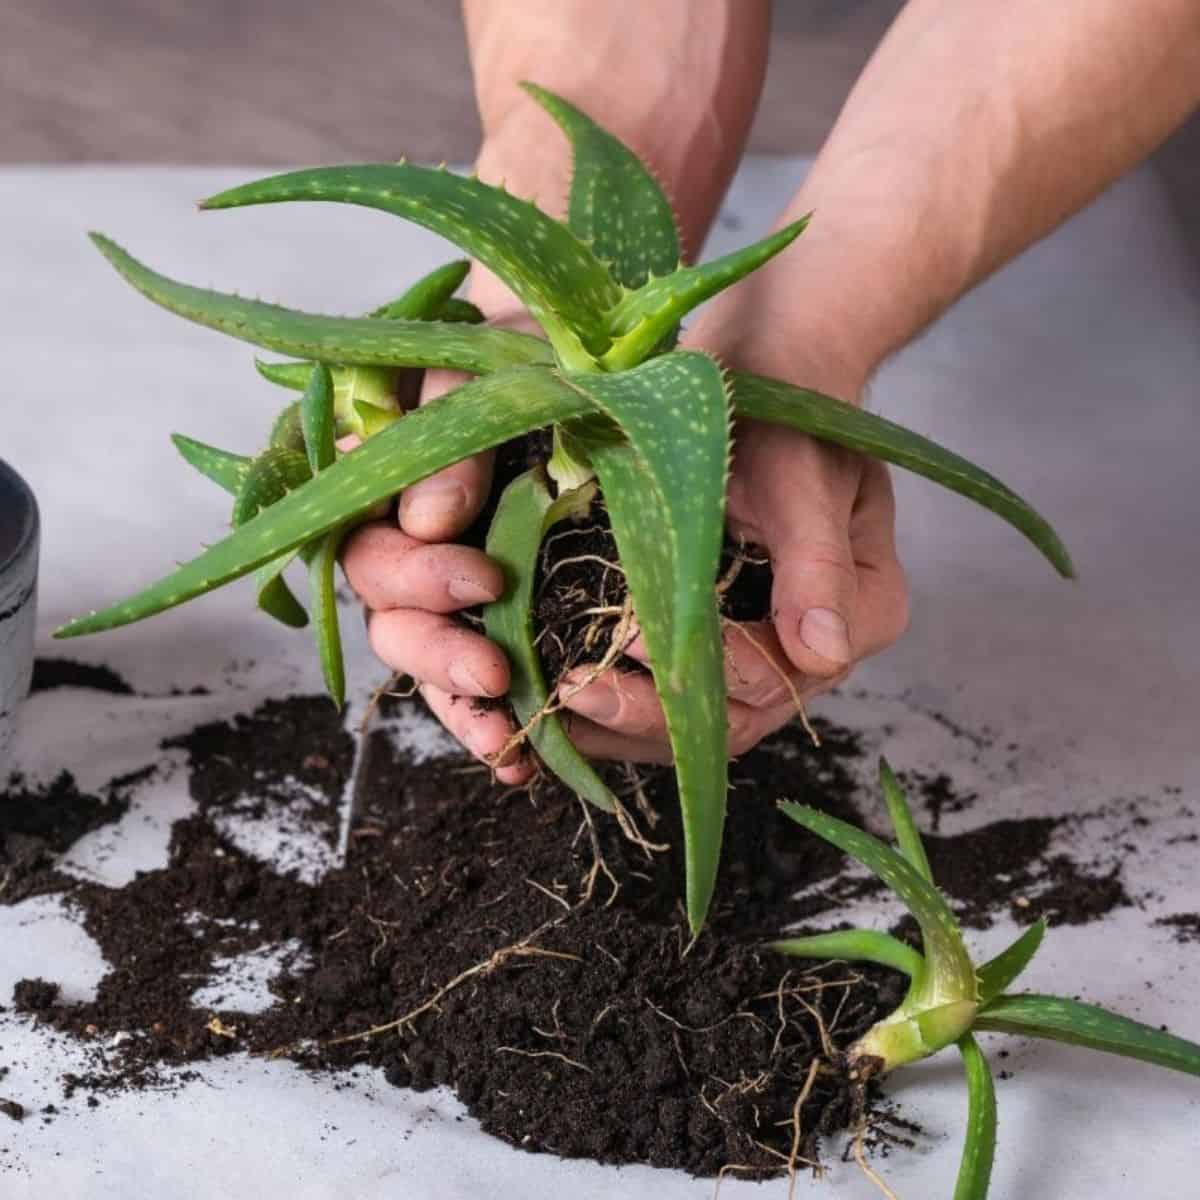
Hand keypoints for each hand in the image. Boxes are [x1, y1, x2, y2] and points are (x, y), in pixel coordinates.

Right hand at [341, 293, 539, 785]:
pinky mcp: (490, 609)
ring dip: (457, 701)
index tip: (482, 575)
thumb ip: (447, 428)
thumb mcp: (481, 359)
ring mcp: (442, 581)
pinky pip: (471, 675)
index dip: (416, 576)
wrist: (577, 344)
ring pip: (423, 656)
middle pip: (387, 612)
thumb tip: (428, 521)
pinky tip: (517, 762)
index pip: (367, 547)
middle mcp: (398, 537)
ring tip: (504, 734)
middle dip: (437, 646)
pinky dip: (489, 720)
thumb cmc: (520, 343)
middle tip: (493, 669)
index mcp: (375, 479)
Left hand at [558, 401, 909, 762]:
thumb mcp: (800, 477)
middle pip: (736, 716)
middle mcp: (812, 648)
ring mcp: (760, 649)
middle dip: (650, 714)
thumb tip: (825, 651)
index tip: (639, 641)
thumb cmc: (785, 415)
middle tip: (574, 692)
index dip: (714, 672)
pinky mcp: (711, 639)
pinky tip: (557, 702)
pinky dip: (613, 703)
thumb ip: (815, 562)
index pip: (786, 675)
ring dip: (621, 723)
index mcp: (861, 614)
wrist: (758, 379)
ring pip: (695, 721)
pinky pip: (666, 693)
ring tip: (550, 711)